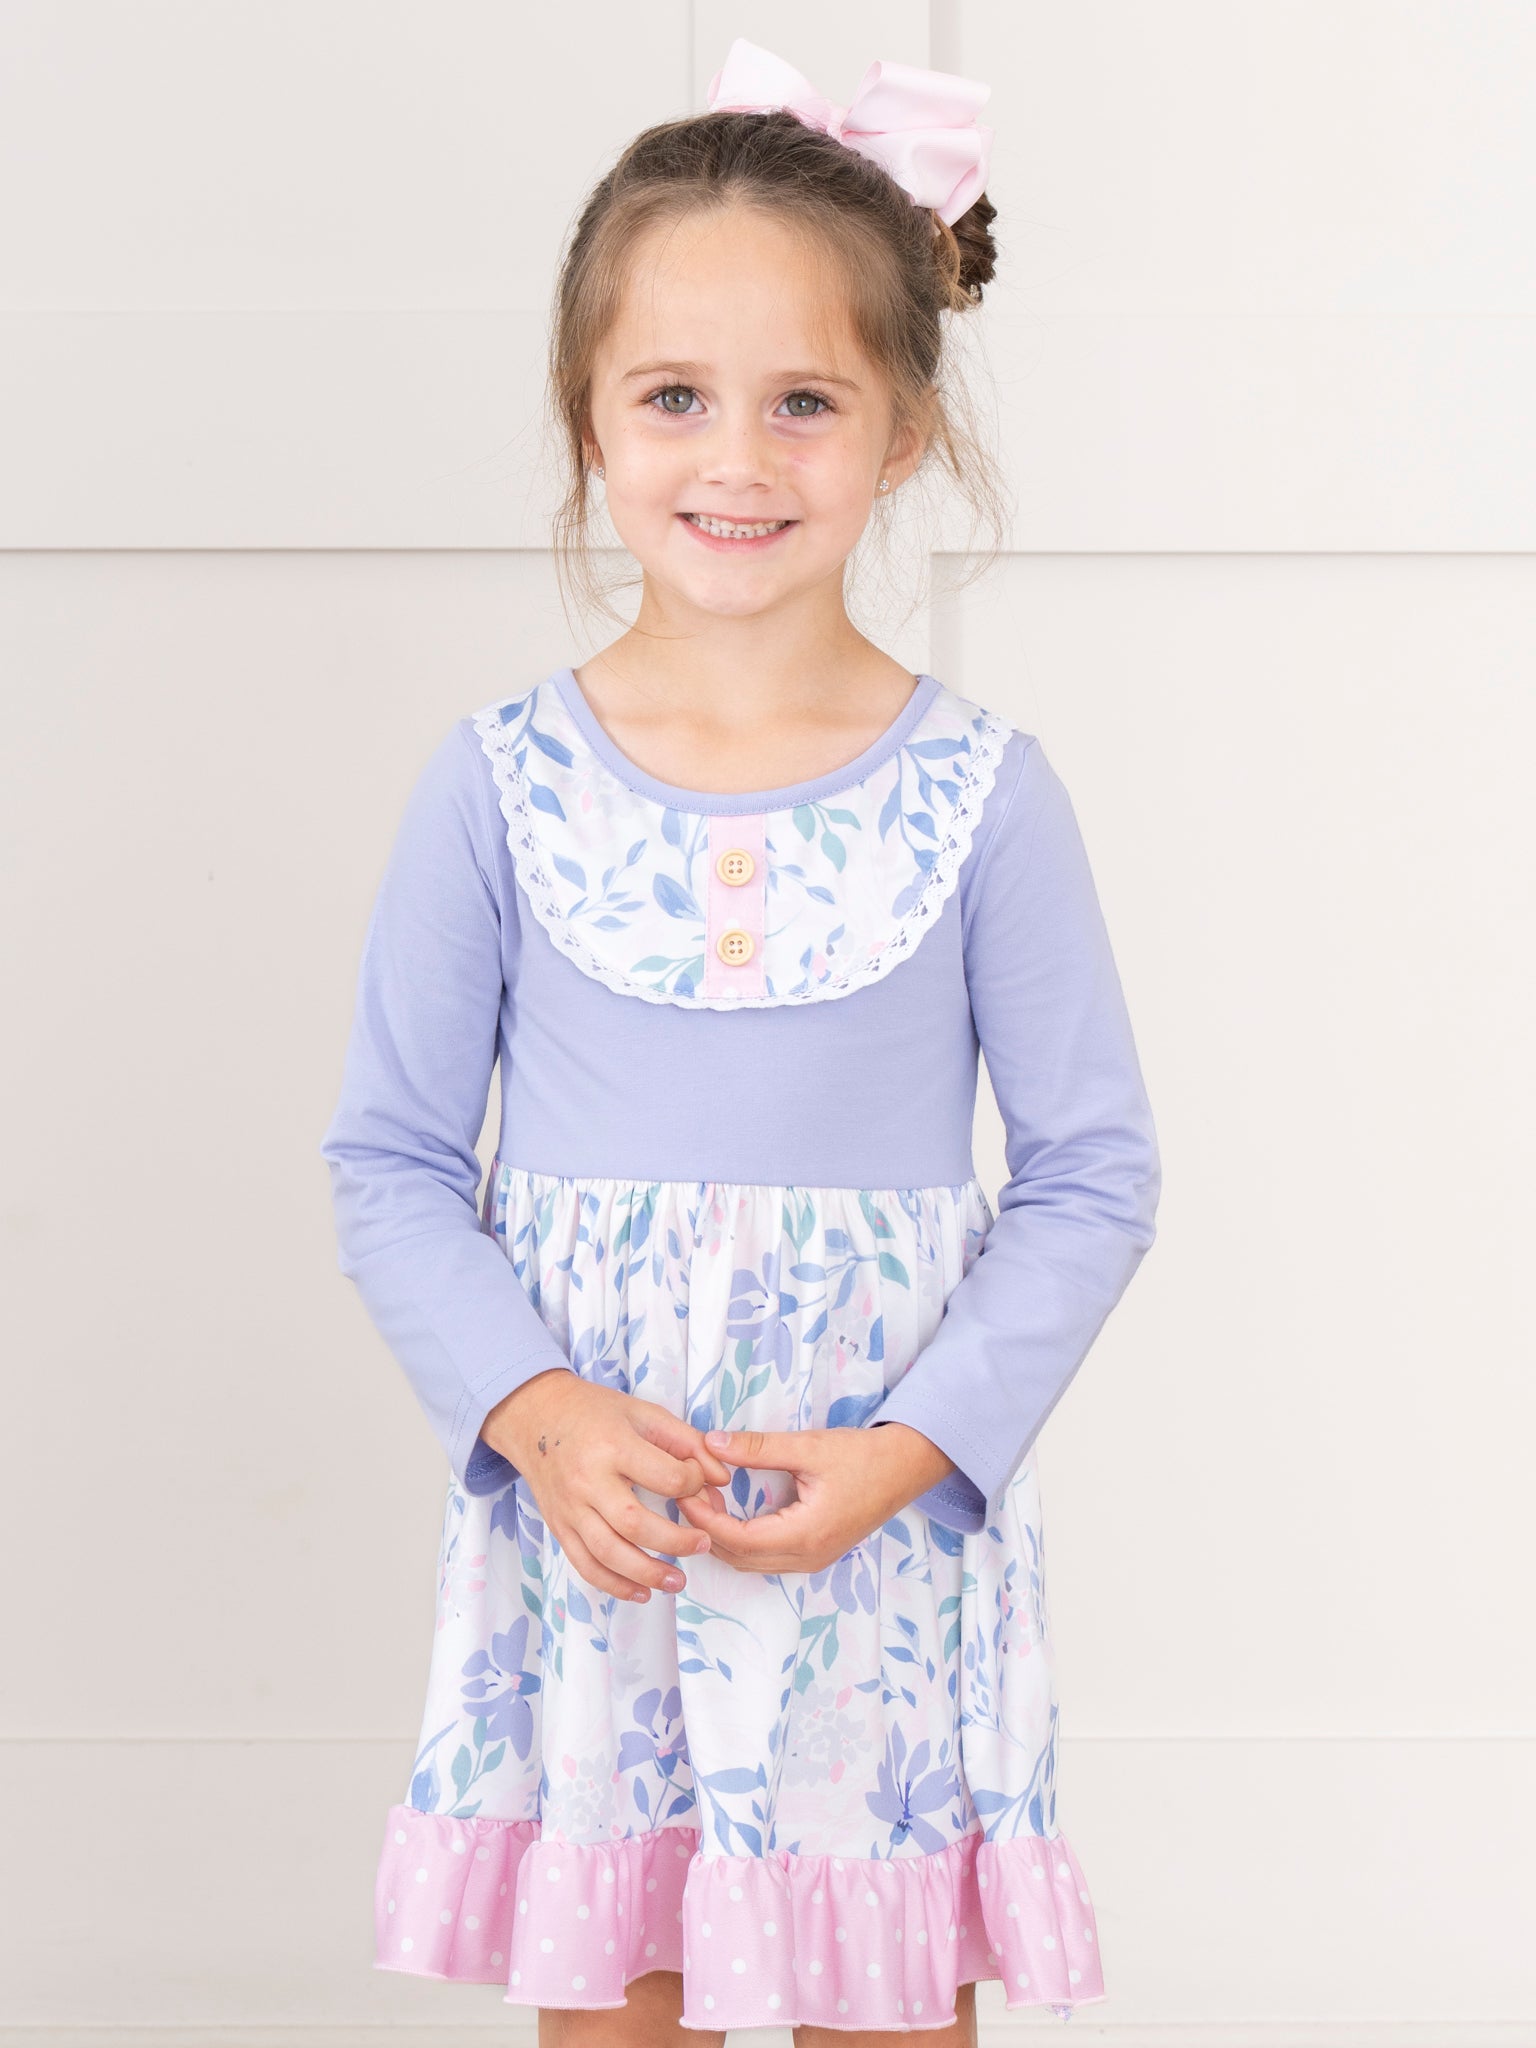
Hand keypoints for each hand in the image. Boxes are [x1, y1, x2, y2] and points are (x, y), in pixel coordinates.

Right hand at [482, 1371, 735, 1604]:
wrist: (536, 1416)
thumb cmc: (595, 1412)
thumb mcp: (644, 1413)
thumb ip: (687, 1442)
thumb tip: (721, 1478)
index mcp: (613, 1445)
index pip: (665, 1477)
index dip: (693, 1484)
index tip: (700, 1483)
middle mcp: (588, 1480)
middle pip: (635, 1524)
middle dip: (676, 1541)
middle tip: (703, 1544)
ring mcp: (570, 1508)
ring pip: (609, 1553)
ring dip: (647, 1573)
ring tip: (678, 1581)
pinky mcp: (559, 1526)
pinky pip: (585, 1565)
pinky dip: (613, 1585)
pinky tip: (641, 1592)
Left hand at [676, 1422, 955, 1574]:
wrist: (906, 1467)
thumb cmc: (862, 1456)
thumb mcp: (809, 1447)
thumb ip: (759, 1447)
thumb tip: (712, 1442)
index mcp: (805, 1534)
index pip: (737, 1540)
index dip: (704, 1519)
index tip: (683, 1492)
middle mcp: (807, 1557)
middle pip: (739, 1558)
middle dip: (707, 1530)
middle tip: (685, 1494)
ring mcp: (812, 1560)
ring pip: (751, 1562)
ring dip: (723, 1537)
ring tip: (704, 1500)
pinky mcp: (815, 1553)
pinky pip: (766, 1557)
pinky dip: (741, 1540)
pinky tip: (732, 1511)